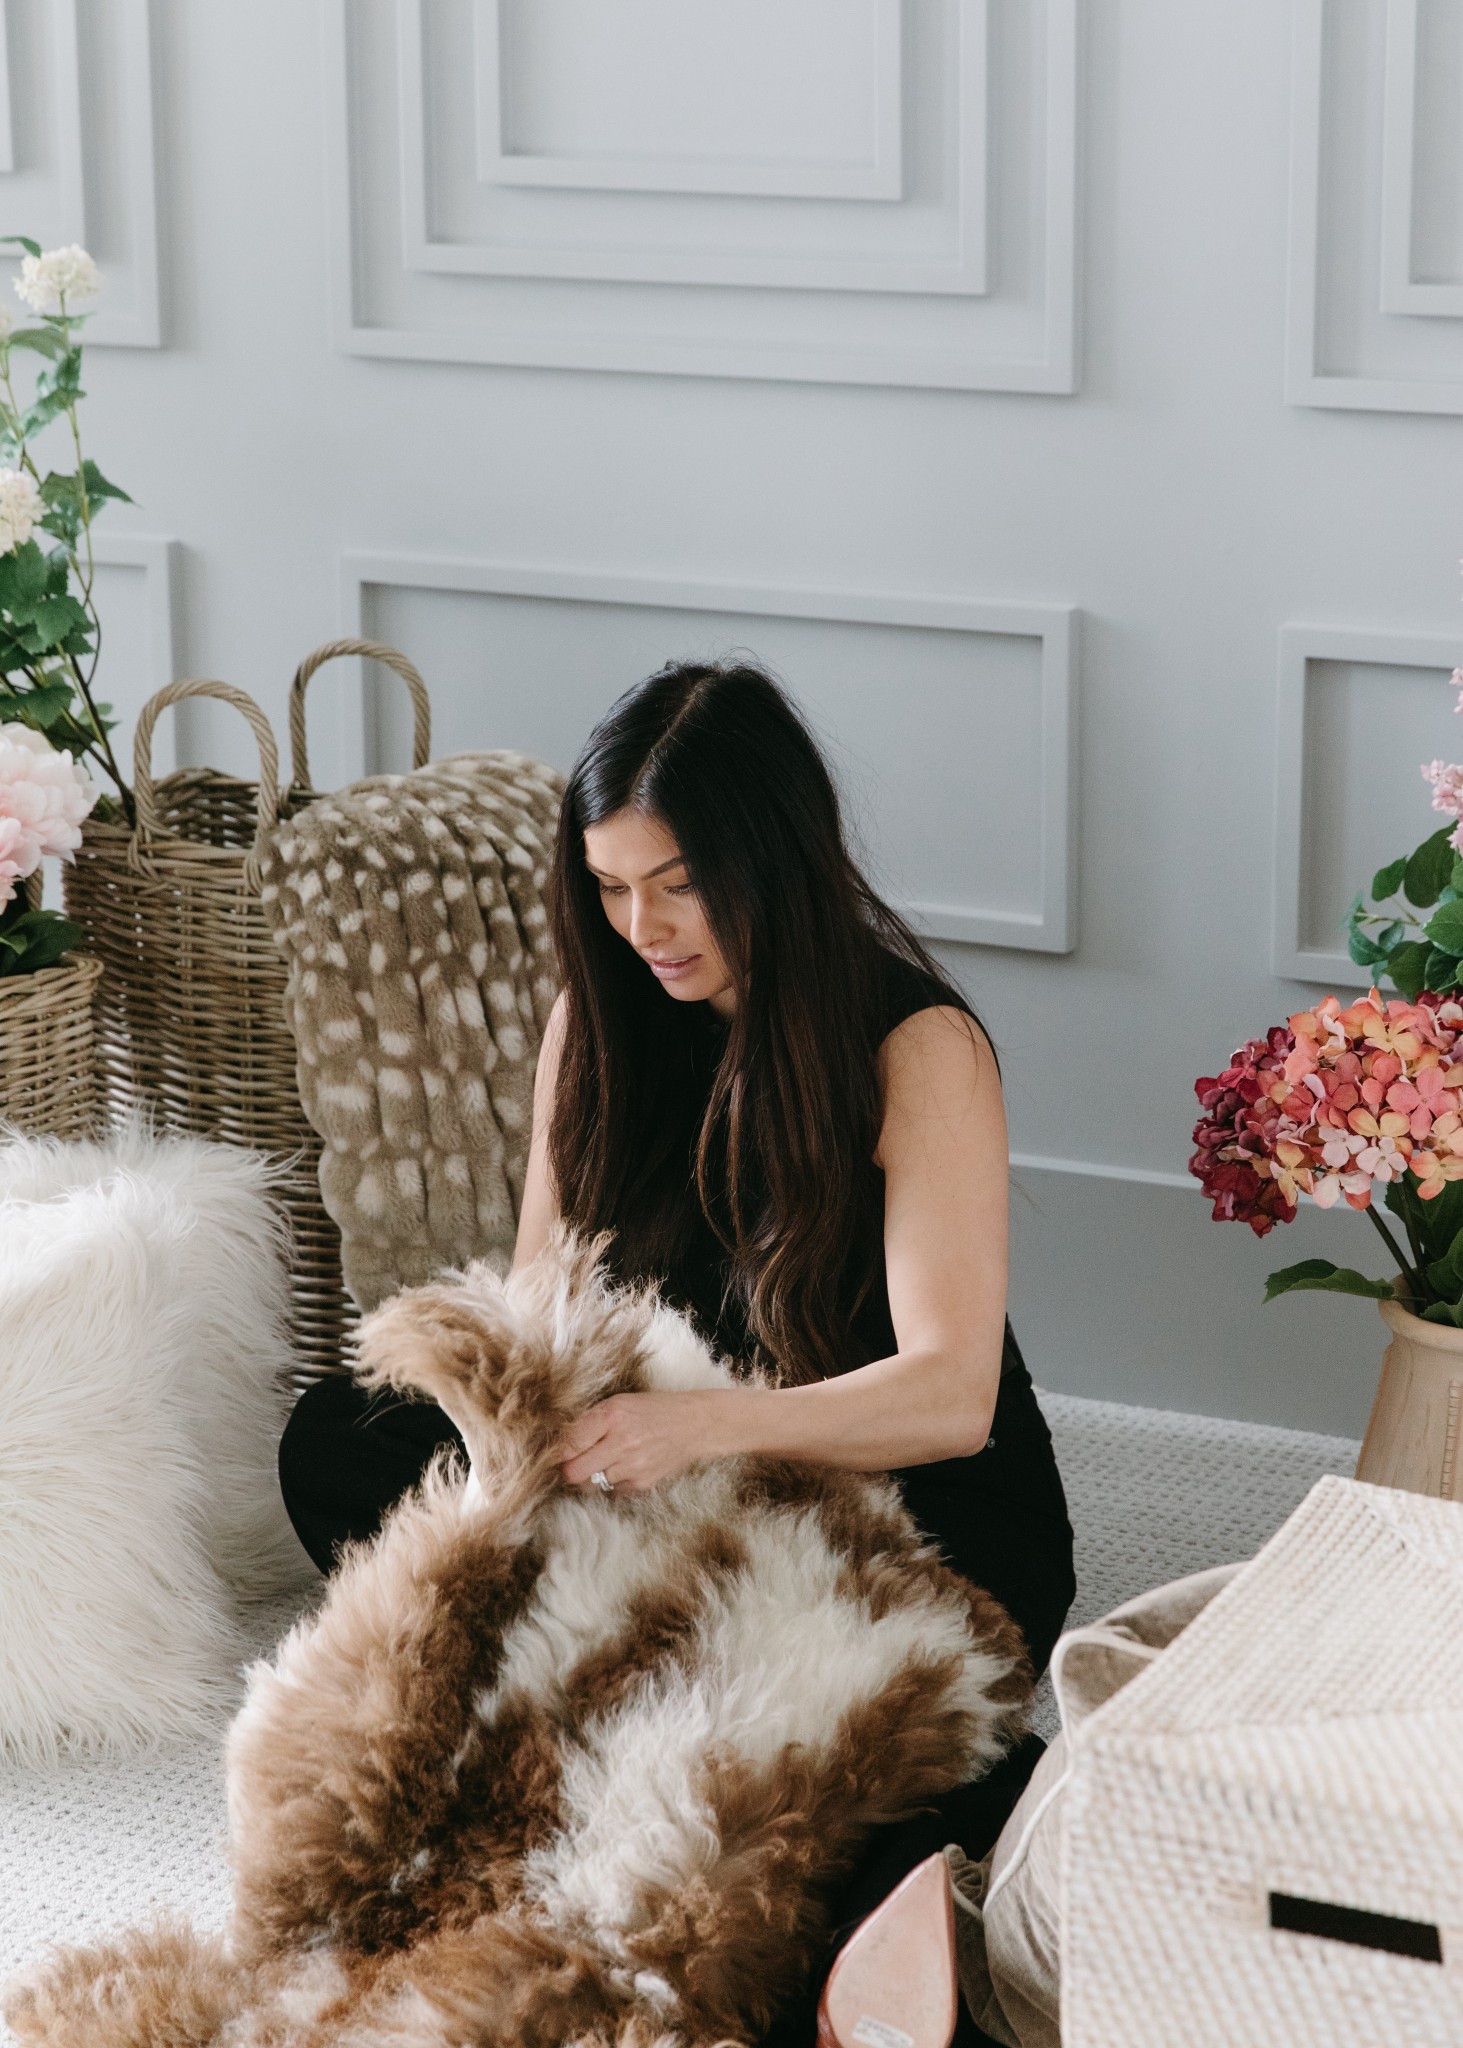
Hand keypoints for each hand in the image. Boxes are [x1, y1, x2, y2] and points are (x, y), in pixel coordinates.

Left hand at [559, 1389, 719, 1494]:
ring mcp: (633, 1467)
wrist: (694, 1425)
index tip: (554, 1454)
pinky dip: (611, 1482)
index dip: (557, 1452)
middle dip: (567, 1470)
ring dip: (589, 1477)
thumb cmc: (653, 1410)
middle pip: (573, 1472)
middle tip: (570, 1464)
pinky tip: (622, 1467)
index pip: (568, 1444)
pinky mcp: (642, 1484)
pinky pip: (611, 1491)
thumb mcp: (619, 1403)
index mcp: (612, 1415)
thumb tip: (560, 1444)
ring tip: (600, 1463)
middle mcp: (621, 1442)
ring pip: (590, 1485)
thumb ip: (590, 1421)